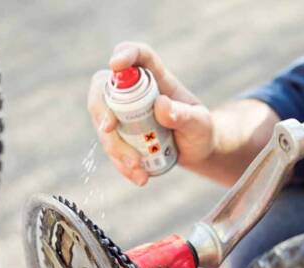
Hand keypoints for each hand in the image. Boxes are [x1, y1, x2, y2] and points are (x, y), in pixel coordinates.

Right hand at [87, 42, 214, 185]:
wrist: (196, 152)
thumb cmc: (201, 130)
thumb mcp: (200, 123)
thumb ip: (184, 115)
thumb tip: (161, 105)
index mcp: (156, 77)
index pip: (138, 55)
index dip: (124, 54)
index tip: (116, 65)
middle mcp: (134, 92)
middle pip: (104, 88)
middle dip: (102, 108)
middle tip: (109, 130)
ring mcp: (123, 114)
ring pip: (103, 123)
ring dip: (114, 147)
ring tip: (138, 168)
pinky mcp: (119, 136)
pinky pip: (110, 148)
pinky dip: (120, 164)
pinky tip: (138, 177)